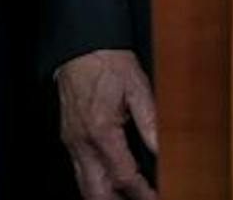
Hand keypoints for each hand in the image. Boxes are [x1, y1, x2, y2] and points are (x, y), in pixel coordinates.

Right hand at [58, 49, 159, 199]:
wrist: (81, 49)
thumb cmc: (109, 64)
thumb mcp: (138, 86)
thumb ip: (150, 120)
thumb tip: (162, 148)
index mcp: (101, 130)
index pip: (122, 175)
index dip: (142, 191)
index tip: (158, 196)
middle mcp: (82, 142)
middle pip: (96, 192)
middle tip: (145, 199)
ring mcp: (72, 143)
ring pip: (84, 186)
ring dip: (106, 198)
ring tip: (132, 197)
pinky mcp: (69, 141)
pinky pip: (80, 172)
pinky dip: (97, 184)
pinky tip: (113, 183)